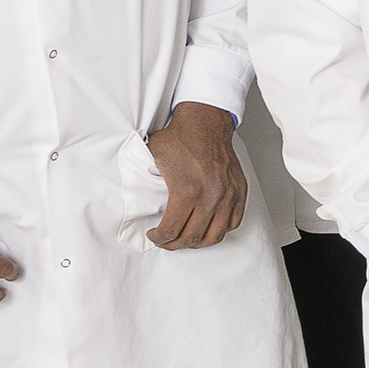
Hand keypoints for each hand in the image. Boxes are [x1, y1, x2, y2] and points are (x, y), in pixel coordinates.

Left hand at [143, 103, 246, 249]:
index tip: (154, 235)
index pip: (172, 230)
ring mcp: (227, 195)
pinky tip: (207, 227)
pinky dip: (220, 230)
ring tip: (187, 238)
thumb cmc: (180, 139)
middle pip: (192, 237)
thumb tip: (129, 195)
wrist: (205, 123)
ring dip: (198, 242)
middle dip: (175, 244)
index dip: (159, 238)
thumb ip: (143, 179)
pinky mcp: (239, 192)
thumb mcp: (152, 157)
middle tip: (167, 241)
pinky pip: (233, 223)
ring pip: (215, 236)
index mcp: (187, 190)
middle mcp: (210, 196)